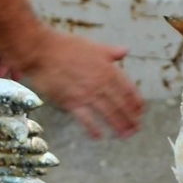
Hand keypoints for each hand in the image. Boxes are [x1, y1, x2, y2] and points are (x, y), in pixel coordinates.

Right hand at [0, 30, 143, 139]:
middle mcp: (100, 82)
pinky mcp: (71, 101)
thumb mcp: (93, 46)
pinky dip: (93, 129)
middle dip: (131, 117)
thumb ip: (111, 52)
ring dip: (119, 125)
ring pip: (108, 113)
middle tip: (137, 128)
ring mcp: (86, 93)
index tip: (141, 110)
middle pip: (121, 104)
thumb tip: (126, 50)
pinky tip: (99, 136)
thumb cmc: (65, 46)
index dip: (136, 101)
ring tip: (125, 135)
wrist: (41, 51)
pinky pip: (86, 119)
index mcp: (107, 68)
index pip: (128, 88)